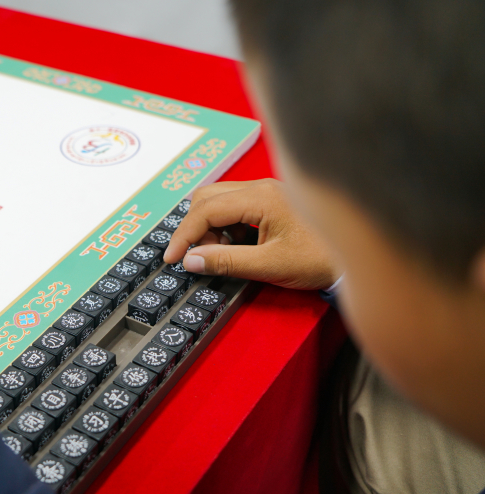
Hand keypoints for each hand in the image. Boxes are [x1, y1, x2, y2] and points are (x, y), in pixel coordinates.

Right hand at [163, 179, 340, 289]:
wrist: (361, 256)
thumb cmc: (322, 259)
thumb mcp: (271, 266)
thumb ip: (227, 262)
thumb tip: (192, 261)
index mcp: (261, 198)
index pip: (206, 210)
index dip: (183, 235)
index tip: (173, 258)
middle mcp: (261, 188)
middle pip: (207, 197)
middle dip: (194, 228)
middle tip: (197, 258)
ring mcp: (267, 192)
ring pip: (219, 200)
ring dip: (208, 227)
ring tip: (219, 255)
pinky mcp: (272, 202)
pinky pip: (234, 207)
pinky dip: (224, 226)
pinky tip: (236, 247)